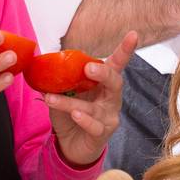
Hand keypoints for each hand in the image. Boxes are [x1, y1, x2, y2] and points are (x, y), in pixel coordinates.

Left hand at [40, 31, 136, 167]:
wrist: (71, 145)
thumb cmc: (71, 113)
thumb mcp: (65, 92)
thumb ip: (62, 79)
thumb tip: (46, 61)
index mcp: (104, 83)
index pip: (117, 64)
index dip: (125, 50)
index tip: (133, 34)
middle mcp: (111, 98)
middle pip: (115, 82)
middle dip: (103, 73)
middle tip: (88, 68)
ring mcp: (109, 116)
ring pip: (93, 107)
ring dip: (70, 102)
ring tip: (51, 98)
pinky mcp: (102, 133)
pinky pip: (95, 126)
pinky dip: (83, 119)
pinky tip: (75, 115)